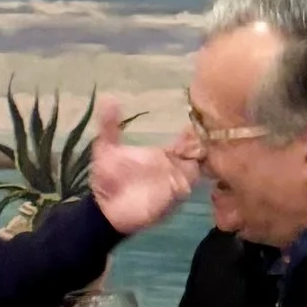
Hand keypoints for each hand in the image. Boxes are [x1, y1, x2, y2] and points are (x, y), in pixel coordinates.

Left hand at [87, 96, 198, 235]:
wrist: (104, 209)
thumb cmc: (108, 179)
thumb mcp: (106, 149)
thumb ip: (110, 126)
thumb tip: (108, 97)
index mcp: (163, 155)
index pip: (187, 141)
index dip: (194, 133)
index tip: (196, 123)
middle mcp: (174, 168)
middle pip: (197, 154)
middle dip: (201, 146)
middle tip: (202, 138)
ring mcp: (175, 185)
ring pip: (195, 171)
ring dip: (196, 163)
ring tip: (194, 154)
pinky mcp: (171, 200)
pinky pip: (184, 190)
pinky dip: (185, 182)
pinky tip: (183, 175)